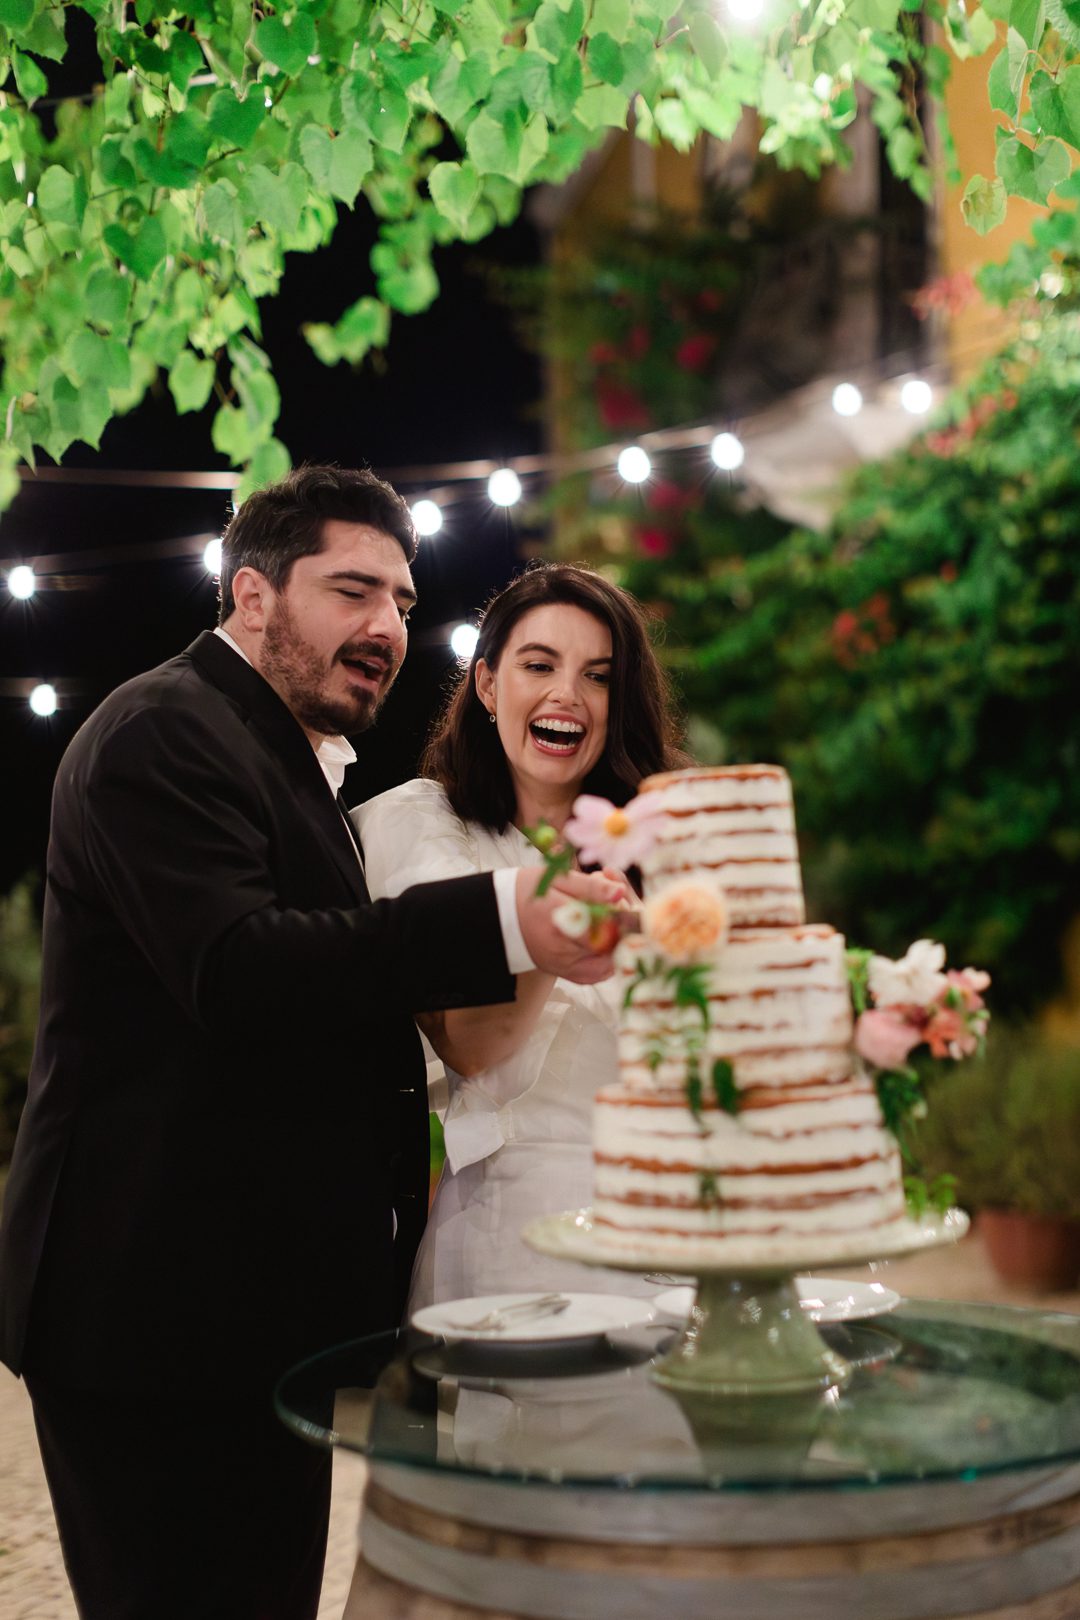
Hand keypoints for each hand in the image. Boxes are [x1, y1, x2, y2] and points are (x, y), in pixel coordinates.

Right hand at [515, 868, 624, 983]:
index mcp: (559, 921)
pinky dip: (606, 957)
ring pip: (610, 961)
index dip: (620, 911)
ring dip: (616, 941)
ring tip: (604, 920)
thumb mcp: (557, 879)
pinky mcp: (567, 975)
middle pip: (612, 945)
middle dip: (621, 924)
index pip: (606, 926)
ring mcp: (565, 967)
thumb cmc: (529, 893)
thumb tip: (620, 893)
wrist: (500, 917)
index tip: (616, 897)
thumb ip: (590, 887)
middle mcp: (562, 950)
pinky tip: (600, 939)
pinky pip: (598, 973)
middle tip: (611, 905)